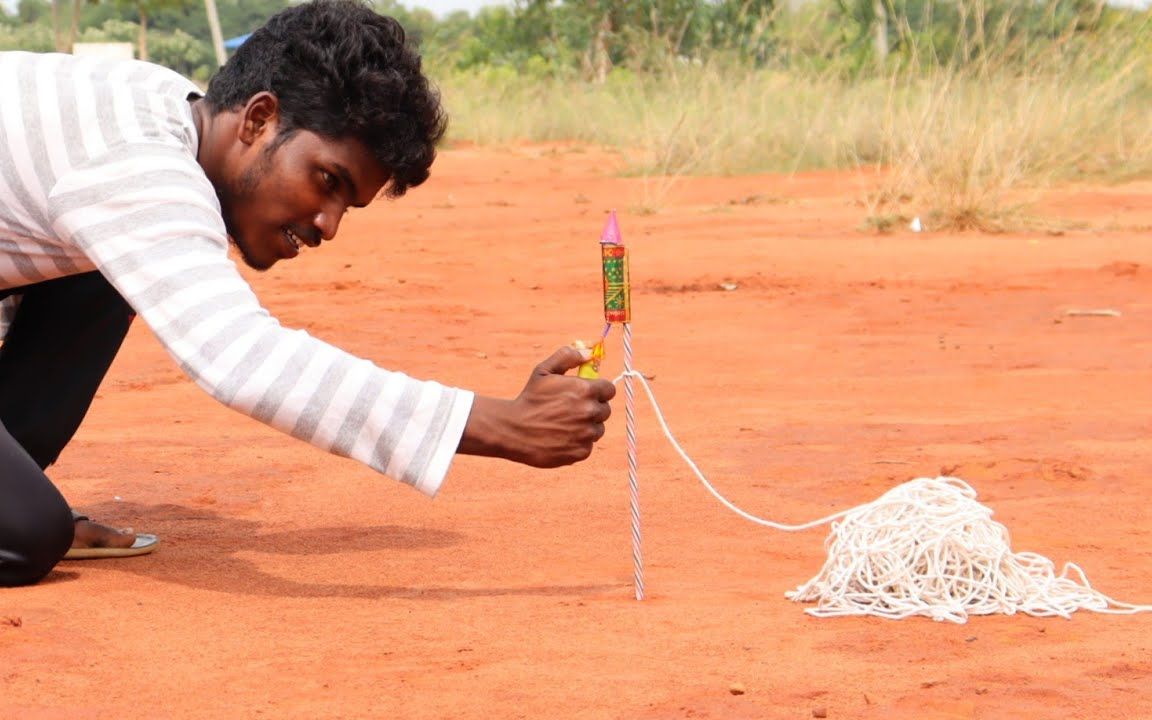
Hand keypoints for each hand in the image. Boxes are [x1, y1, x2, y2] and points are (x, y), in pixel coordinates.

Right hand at [458, 346, 616, 466]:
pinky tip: (560, 437)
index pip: (609, 390)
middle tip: (572, 409)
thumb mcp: (543, 371)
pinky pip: (587, 445)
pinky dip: (578, 443)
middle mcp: (590, 412)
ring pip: (597, 429)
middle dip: (592, 408)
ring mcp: (586, 434)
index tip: (588, 393)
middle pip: (605, 410)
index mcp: (585, 390)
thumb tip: (588, 352)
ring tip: (564, 424)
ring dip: (586, 427)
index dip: (599, 391)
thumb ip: (567, 357)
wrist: (514, 430)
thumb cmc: (529, 399)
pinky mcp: (581, 452)